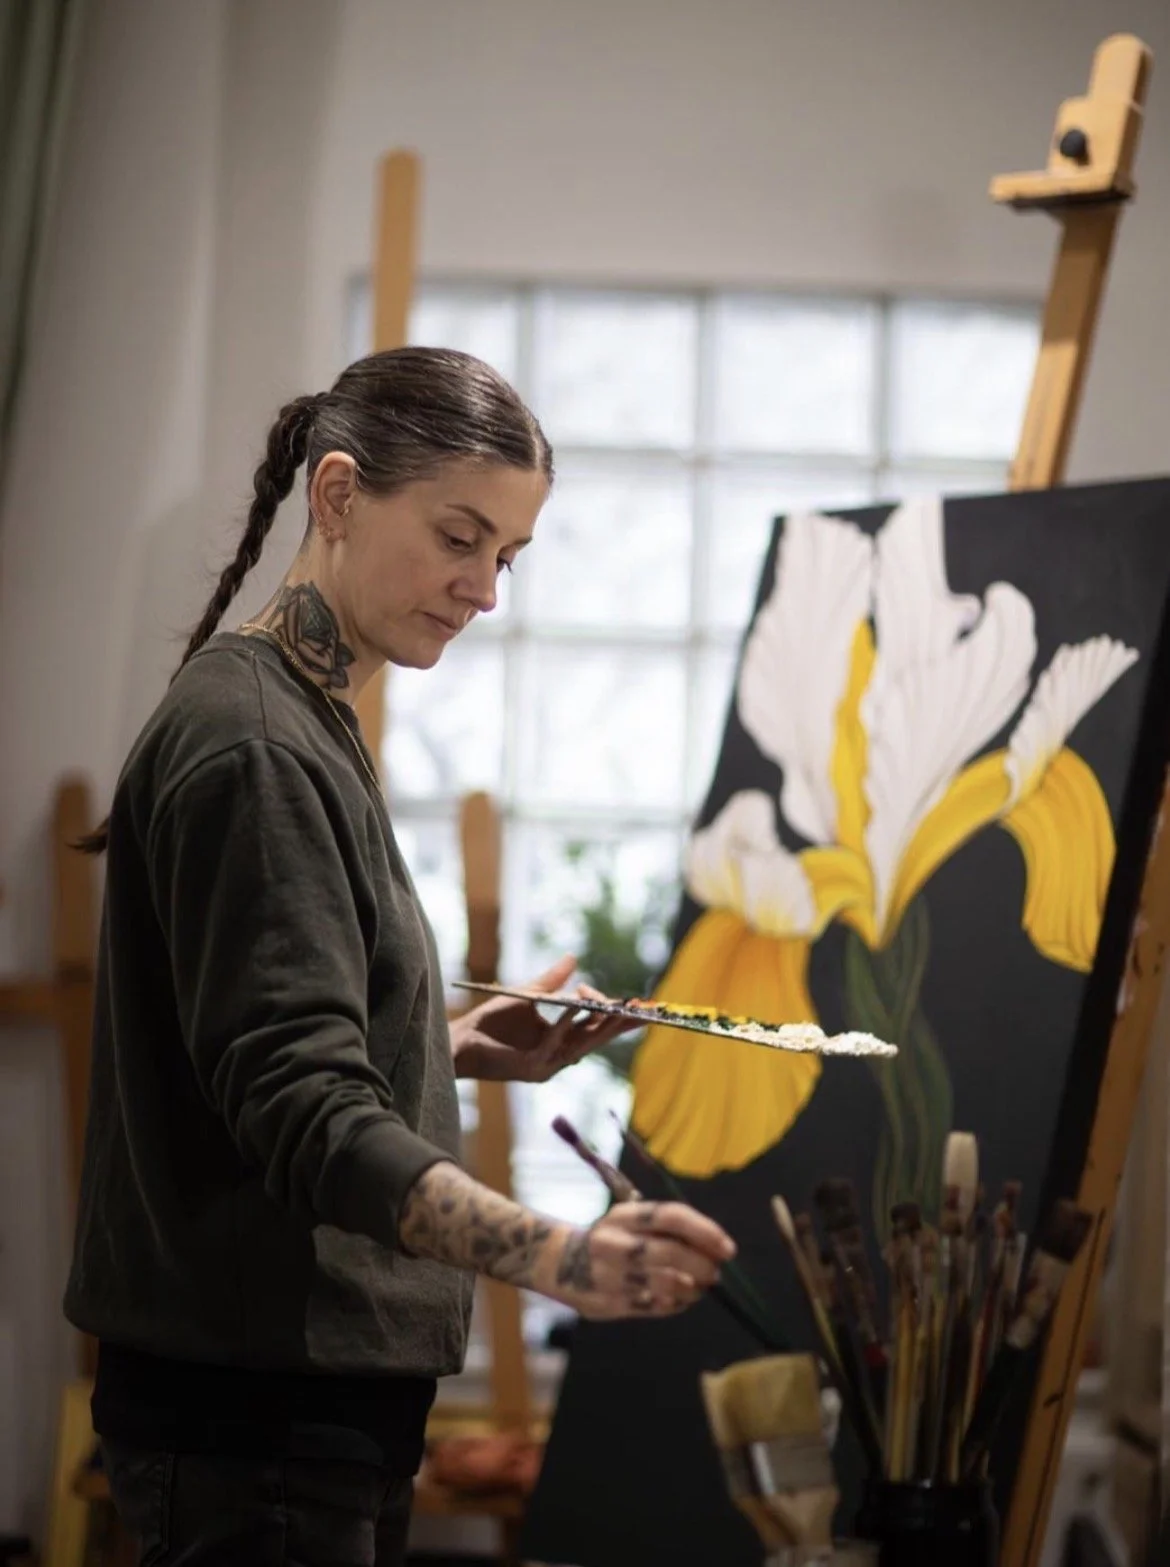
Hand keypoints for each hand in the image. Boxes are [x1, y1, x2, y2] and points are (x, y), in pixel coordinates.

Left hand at [450, 955, 634, 1082]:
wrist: (460, 1039)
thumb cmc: (490, 1021)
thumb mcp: (526, 995)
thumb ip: (551, 980)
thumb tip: (573, 957)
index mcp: (560, 1040)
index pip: (594, 1027)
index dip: (611, 1014)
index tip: (624, 999)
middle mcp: (558, 1055)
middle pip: (597, 1038)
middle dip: (621, 1024)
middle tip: (646, 1012)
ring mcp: (547, 1064)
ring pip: (582, 1044)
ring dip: (601, 1025)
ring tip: (620, 1008)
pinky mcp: (531, 1068)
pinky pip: (554, 1043)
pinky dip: (566, 1023)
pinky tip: (577, 1005)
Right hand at [532, 1200, 736, 1320]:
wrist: (560, 1263)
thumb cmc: (613, 1238)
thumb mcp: (631, 1221)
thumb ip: (668, 1230)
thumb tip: (716, 1249)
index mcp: (624, 1215)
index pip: (670, 1216)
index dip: (704, 1231)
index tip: (728, 1249)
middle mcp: (613, 1242)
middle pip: (670, 1253)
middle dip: (701, 1265)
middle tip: (716, 1273)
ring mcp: (609, 1275)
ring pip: (665, 1285)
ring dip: (692, 1289)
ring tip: (699, 1288)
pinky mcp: (608, 1304)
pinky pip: (654, 1307)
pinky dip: (675, 1305)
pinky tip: (679, 1299)